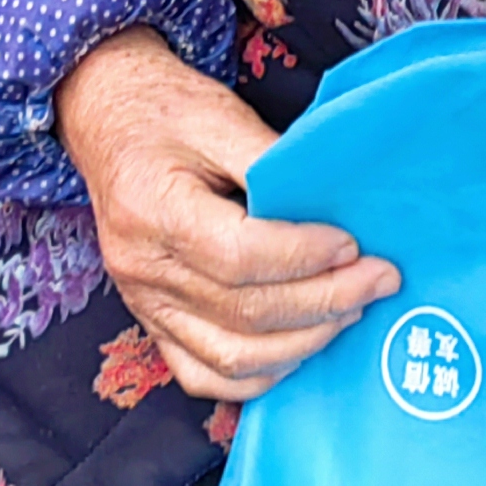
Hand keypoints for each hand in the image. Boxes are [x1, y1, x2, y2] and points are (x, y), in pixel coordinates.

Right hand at [56, 29, 397, 400]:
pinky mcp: (150, 321)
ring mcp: (143, 303)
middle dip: (325, 301)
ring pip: (229, 356)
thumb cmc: (165, 110)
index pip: (238, 256)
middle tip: (380, 280)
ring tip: (352, 310)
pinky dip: (257, 376)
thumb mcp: (220, 116)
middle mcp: (143, 268)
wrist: (105, 118)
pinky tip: (300, 349)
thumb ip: (274, 164)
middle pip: (243, 311)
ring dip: (302, 342)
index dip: (304, 258)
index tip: (353, 245)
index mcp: (154, 209)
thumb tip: (337, 205)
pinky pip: (201, 375)